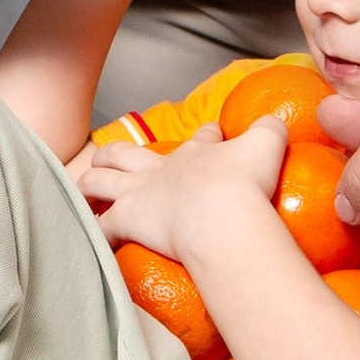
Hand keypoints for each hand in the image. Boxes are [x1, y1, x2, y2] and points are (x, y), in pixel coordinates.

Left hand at [78, 110, 287, 261]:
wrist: (222, 216)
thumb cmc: (244, 184)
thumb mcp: (268, 144)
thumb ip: (270, 129)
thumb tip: (274, 121)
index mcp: (195, 152)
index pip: (200, 138)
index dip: (206, 136)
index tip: (211, 135)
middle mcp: (161, 170)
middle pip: (125, 154)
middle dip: (114, 154)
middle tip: (109, 158)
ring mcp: (140, 194)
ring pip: (101, 181)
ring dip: (90, 183)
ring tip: (85, 189)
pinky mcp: (129, 221)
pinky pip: (104, 228)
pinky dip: (96, 232)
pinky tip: (93, 238)